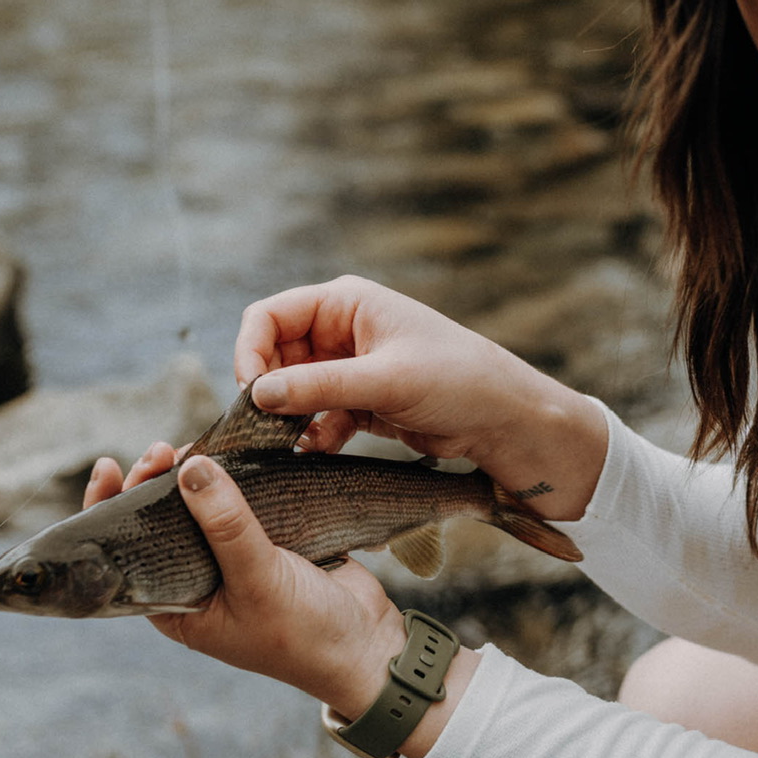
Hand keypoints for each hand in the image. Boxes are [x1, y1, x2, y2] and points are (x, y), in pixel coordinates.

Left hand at [85, 444, 473, 746]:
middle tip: (165, 450)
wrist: (369, 648)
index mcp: (178, 604)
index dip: (110, 510)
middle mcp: (200, 580)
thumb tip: (190, 467)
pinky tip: (239, 450)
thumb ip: (227, 526)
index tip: (111, 466)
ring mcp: (235, 559)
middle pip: (162, 520)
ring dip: (198, 473)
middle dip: (157, 481)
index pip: (126, 554)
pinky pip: (246, 501)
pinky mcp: (271, 540)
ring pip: (204, 506)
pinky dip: (240, 474)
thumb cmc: (304, 636)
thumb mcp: (259, 582)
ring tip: (199, 444)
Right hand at [234, 276, 608, 523]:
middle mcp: (343, 331)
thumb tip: (257, 394)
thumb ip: (319, 387)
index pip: (270, 316)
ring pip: (294, 390)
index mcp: (347, 303)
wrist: (508, 420)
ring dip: (285, 416)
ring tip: (279, 446)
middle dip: (265, 390)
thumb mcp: (386, 380)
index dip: (249, 351)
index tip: (250, 395)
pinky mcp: (364, 403)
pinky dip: (312, 434)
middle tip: (259, 430)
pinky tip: (312, 454)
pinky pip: (319, 416)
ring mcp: (352, 369)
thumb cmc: (458, 381)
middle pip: (275, 355)